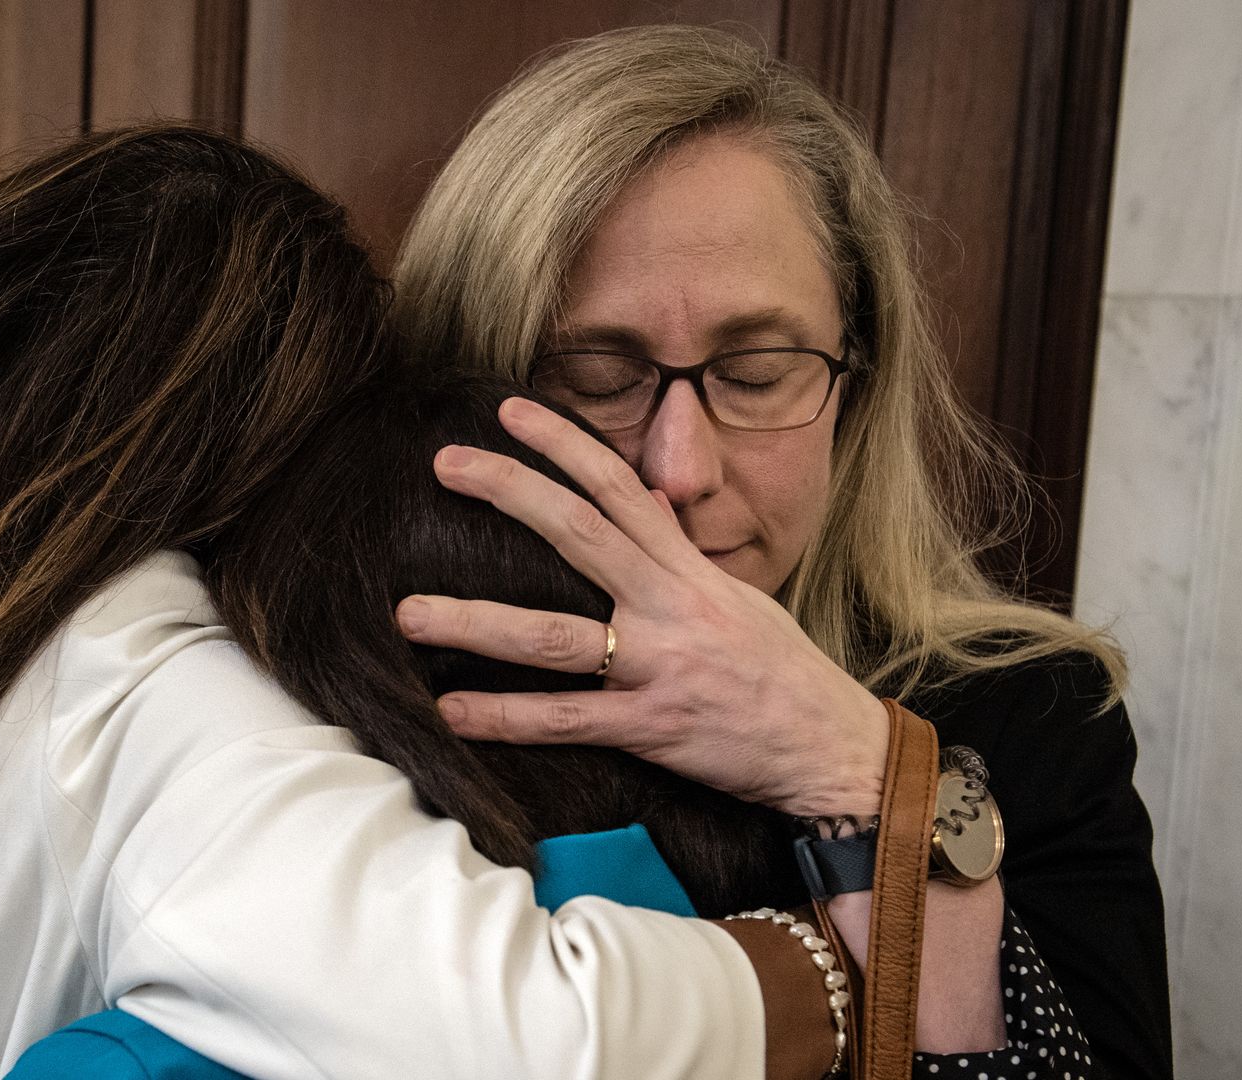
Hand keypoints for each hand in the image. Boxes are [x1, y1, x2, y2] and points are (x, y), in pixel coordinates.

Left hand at [394, 397, 887, 817]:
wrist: (833, 747)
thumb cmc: (780, 671)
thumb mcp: (735, 595)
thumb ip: (678, 553)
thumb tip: (642, 502)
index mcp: (687, 570)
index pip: (618, 485)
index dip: (562, 442)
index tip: (508, 411)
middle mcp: (669, 606)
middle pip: (577, 533)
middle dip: (508, 491)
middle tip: (443, 464)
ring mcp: (657, 667)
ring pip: (553, 636)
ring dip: (474, 622)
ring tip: (408, 613)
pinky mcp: (651, 728)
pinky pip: (566, 720)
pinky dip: (505, 718)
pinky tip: (452, 712)